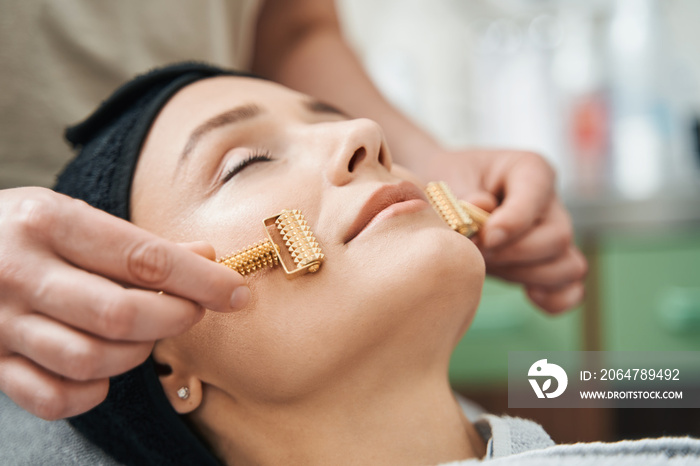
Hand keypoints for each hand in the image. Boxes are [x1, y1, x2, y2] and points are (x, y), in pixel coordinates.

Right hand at [0, 187, 249, 419]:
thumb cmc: (18, 231)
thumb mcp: (71, 216)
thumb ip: (136, 242)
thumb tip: (206, 257)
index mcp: (48, 222)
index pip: (143, 258)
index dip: (201, 280)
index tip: (237, 292)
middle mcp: (21, 273)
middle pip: (121, 314)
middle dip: (176, 318)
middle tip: (194, 309)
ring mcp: (0, 323)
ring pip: (91, 359)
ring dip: (137, 353)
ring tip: (146, 332)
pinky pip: (54, 397)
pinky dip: (93, 391)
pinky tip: (105, 369)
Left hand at [414, 149, 586, 313]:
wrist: (441, 201)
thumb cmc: (446, 184)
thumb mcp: (447, 180)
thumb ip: (462, 195)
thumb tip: (481, 207)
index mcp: (528, 169)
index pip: (537, 193)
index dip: (514, 221)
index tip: (486, 238)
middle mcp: (549, 201)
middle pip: (557, 236)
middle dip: (514, 254)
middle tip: (477, 253)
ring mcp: (553, 234)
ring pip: (569, 265)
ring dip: (527, 275)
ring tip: (490, 267)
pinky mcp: (549, 263)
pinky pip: (571, 288)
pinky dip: (554, 298)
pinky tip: (527, 294)